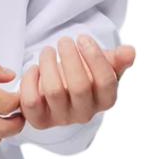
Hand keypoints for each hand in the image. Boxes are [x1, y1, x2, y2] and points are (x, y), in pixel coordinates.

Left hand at [17, 34, 134, 131]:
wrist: (58, 89)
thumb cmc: (84, 74)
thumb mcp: (103, 65)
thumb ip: (118, 59)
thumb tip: (130, 51)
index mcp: (105, 100)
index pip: (106, 82)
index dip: (95, 57)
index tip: (82, 38)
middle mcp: (85, 113)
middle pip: (79, 87)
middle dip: (70, 58)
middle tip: (64, 40)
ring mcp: (61, 118)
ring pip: (53, 91)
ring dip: (48, 64)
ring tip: (47, 50)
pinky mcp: (39, 120)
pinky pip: (31, 101)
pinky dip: (30, 80)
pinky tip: (34, 68)